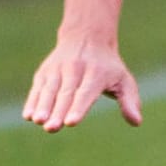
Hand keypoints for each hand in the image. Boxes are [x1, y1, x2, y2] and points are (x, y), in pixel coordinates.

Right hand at [23, 39, 141, 132]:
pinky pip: (38, 88)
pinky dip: (33, 101)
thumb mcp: (124, 80)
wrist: (87, 37)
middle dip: (58, 112)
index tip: (71, 122)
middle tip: (52, 128)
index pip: (86, 93)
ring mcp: (58, 70)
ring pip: (50, 90)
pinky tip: (29, 116)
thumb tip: (137, 122)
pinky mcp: (45, 72)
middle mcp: (76, 70)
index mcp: (97, 74)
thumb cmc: (108, 67)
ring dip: (43, 107)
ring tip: (39, 121)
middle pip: (66, 94)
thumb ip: (129, 101)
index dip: (79, 107)